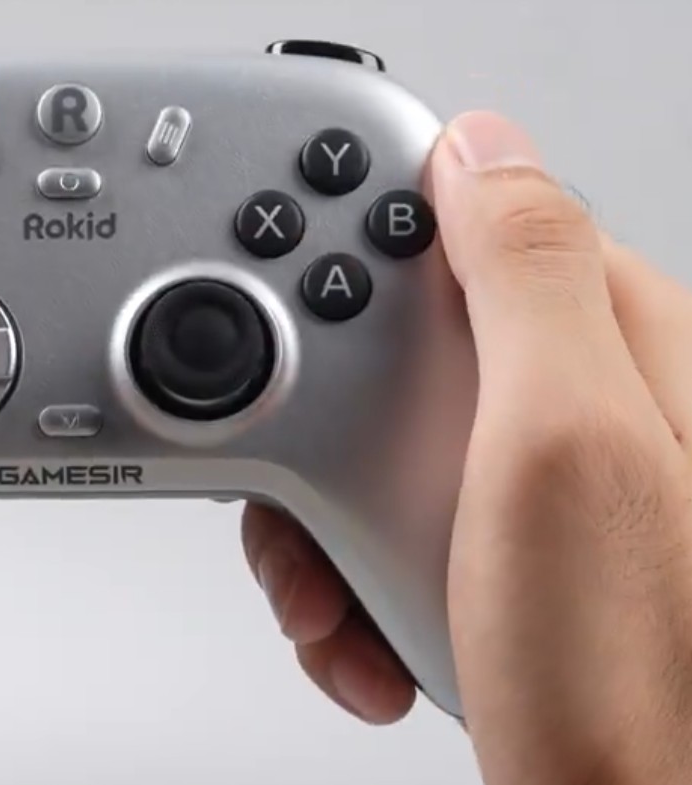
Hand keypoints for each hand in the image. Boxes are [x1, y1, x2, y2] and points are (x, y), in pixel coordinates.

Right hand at [242, 111, 691, 783]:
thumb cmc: (637, 679)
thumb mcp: (565, 451)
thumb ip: (523, 280)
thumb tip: (481, 150)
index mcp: (614, 343)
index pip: (453, 230)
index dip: (350, 265)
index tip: (288, 332)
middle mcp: (578, 399)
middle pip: (388, 349)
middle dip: (316, 432)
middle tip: (303, 499)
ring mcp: (532, 477)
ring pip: (370, 442)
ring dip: (321, 524)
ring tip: (336, 600)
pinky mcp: (491, 541)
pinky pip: (381, 515)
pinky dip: (346, 573)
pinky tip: (366, 627)